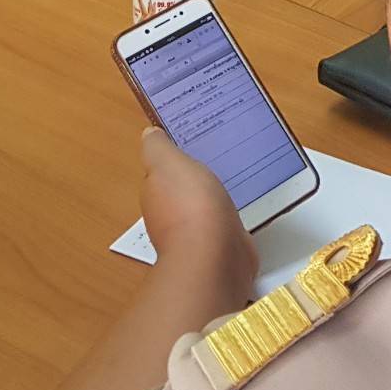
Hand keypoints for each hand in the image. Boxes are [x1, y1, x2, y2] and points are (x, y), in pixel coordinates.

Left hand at [138, 125, 256, 304]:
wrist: (215, 255)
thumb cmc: (190, 204)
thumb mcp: (167, 163)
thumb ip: (156, 148)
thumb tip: (149, 134)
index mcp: (156, 193)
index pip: (162, 172)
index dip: (175, 157)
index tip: (194, 139)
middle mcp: (170, 216)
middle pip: (183, 190)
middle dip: (196, 176)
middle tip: (218, 152)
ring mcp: (196, 233)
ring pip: (204, 206)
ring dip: (213, 194)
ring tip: (233, 173)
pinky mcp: (220, 246)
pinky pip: (224, 222)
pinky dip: (229, 214)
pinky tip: (241, 204)